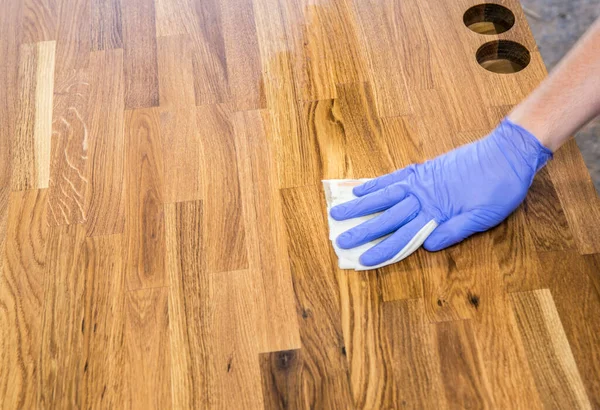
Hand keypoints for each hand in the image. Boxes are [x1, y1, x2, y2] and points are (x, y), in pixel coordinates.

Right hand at [329, 119, 552, 266]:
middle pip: (387, 217)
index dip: (384, 249)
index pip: (405, 236)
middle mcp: (423, 197)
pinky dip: (376, 183)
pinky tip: (360, 189)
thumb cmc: (501, 188)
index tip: (364, 260)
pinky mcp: (424, 168)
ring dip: (360, 205)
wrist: (508, 152)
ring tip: (338, 212)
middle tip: (340, 239)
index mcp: (438, 213)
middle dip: (363, 230)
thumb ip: (454, 231)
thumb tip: (427, 245)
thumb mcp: (485, 217)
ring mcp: (421, 181)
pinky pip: (394, 177)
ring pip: (384, 196)